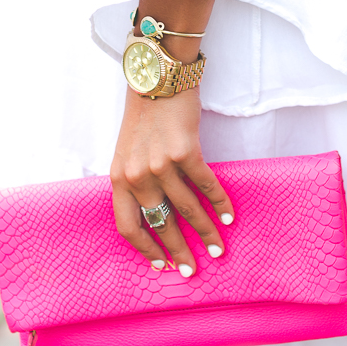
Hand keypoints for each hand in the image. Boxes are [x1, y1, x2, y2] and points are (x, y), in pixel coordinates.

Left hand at [110, 86, 233, 274]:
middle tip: (192, 269)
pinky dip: (219, 204)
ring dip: (205, 232)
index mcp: (118, 177)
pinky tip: (228, 216)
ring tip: (218, 248)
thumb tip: (154, 210)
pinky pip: (206, 186)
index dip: (145, 249)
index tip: (160, 265)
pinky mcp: (185, 152)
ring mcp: (161, 164)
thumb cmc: (144, 112)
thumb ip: (135, 179)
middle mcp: (137, 175)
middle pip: (160, 223)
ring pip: (187, 209)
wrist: (157, 76)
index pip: (128, 226)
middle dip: (178, 250)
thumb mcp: (127, 150)